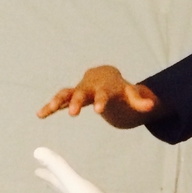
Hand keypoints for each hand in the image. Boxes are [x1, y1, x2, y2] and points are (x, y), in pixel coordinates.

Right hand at [36, 65, 158, 126]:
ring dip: (57, 101)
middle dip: (76, 101)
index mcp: (104, 87)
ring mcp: (78, 90)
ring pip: (65, 93)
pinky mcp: (70, 96)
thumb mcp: (130, 95)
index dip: (101, 100)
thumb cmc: (120, 89)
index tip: (98, 110)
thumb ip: (140, 101)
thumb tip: (151, 106)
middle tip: (73, 113)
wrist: (106, 77)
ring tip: (47, 110)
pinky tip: (40, 115)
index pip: (103, 93)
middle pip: (81, 92)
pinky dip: (49, 107)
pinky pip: (58, 100)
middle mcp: (88, 87)